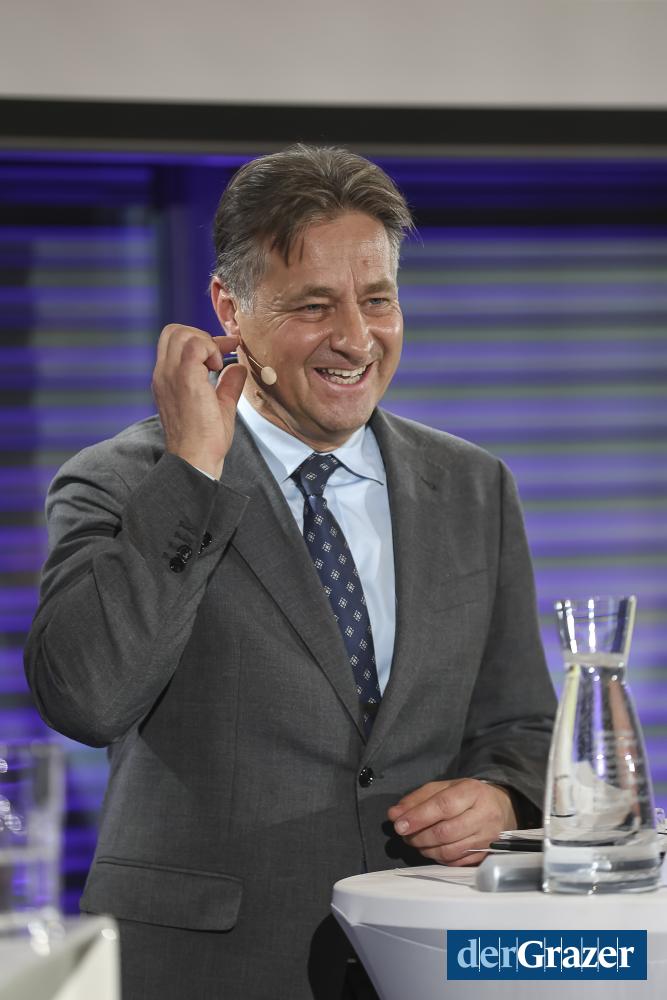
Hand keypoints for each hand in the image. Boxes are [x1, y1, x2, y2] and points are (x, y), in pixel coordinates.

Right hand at [152, 325, 246, 478]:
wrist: (196, 459)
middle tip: (220, 355)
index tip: (225, 350)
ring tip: (217, 364)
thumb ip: (227, 384)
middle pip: (173, 331)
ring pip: (180, 332)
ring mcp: (170, 375)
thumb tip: (237, 368)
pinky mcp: (184, 378)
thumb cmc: (205, 440)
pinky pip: (194, 345)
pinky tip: (218, 367)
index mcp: (167, 379)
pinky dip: (210, 348)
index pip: (174, 342)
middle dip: (201, 335)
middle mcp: (164, 374)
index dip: (201, 340)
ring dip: (205, 341)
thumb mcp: (220, 405)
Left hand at [387, 778, 516, 865]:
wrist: (501, 808)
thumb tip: (394, 814)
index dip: (419, 817)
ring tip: (416, 842)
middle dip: (419, 836)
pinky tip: (432, 850)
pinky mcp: (486, 854)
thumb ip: (418, 799)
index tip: (399, 825)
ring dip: (426, 849)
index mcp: (472, 792)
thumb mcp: (444, 788)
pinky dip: (439, 858)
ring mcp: (487, 838)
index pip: (443, 806)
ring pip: (450, 851)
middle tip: (405, 835)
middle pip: (446, 832)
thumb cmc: (467, 796)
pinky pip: (456, 862)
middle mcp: (484, 815)